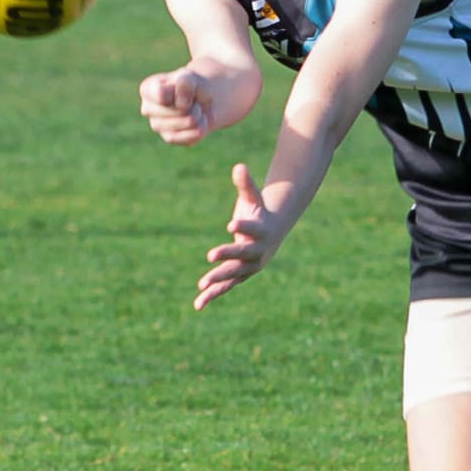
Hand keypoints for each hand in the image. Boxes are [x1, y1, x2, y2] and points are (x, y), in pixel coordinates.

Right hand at [139, 68, 214, 145]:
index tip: (185, 88)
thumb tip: (181, 105)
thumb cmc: (193, 86)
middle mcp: (147, 108)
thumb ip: (185, 83)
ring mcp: (157, 125)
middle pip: (171, 111)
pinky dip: (198, 130)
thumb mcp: (191, 77)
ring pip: (177, 125)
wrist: (206, 101)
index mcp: (147, 89)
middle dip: (190, 106)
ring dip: (195, 118)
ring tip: (198, 110)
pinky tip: (201, 122)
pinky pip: (183, 138)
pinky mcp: (169, 137)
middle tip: (193, 101)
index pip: (161, 95)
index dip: (180, 93)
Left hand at [194, 163, 278, 310]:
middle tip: (210, 255)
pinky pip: (226, 286)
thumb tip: (238, 166)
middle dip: (227, 255)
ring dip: (218, 279)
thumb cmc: (260, 214)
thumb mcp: (254, 199)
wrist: (273, 235)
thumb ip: (246, 185)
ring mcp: (250, 266)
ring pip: (232, 274)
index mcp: (261, 231)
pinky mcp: (240, 276)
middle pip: (241, 255)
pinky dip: (212, 294)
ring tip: (201, 284)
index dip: (242, 226)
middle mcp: (257, 251)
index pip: (252, 228)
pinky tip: (198, 304)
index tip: (230, 223)